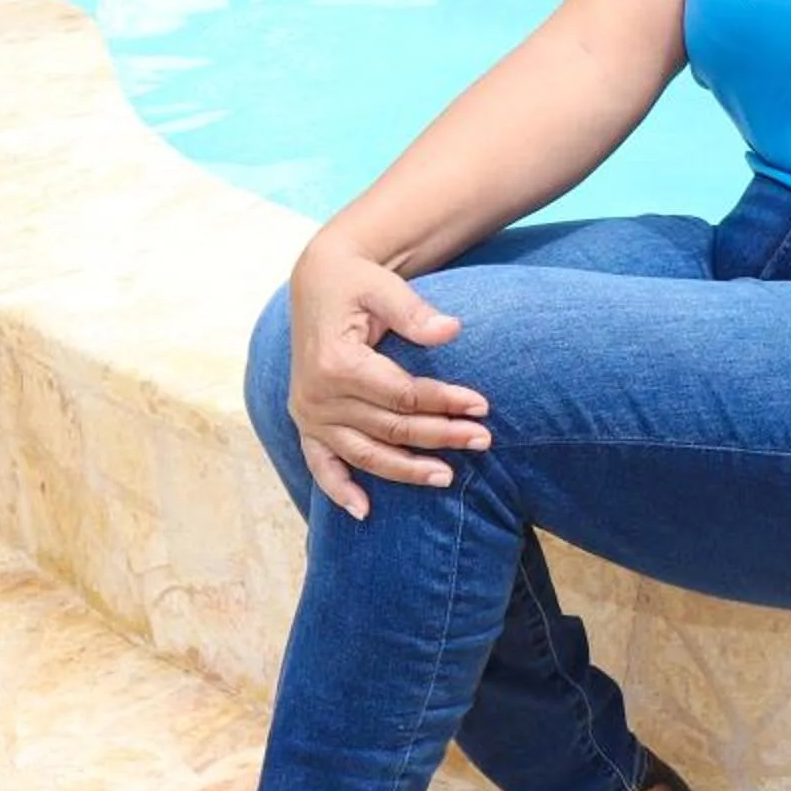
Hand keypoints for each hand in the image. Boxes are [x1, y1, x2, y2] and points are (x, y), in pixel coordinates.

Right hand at [286, 234, 492, 518]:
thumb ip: (413, 310)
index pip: (402, 395)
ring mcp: (309, 415)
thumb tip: (452, 330)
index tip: (482, 404)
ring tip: (448, 476)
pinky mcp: (306, 422)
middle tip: (483, 439)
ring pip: (365, 453)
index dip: (444, 401)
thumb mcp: (382, 285)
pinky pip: (320, 465)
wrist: (318, 279)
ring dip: (406, 470)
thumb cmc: (355, 281)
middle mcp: (317, 397)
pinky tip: (365, 511)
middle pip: (390, 428)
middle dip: (440, 436)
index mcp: (335, 364)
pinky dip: (339, 489)